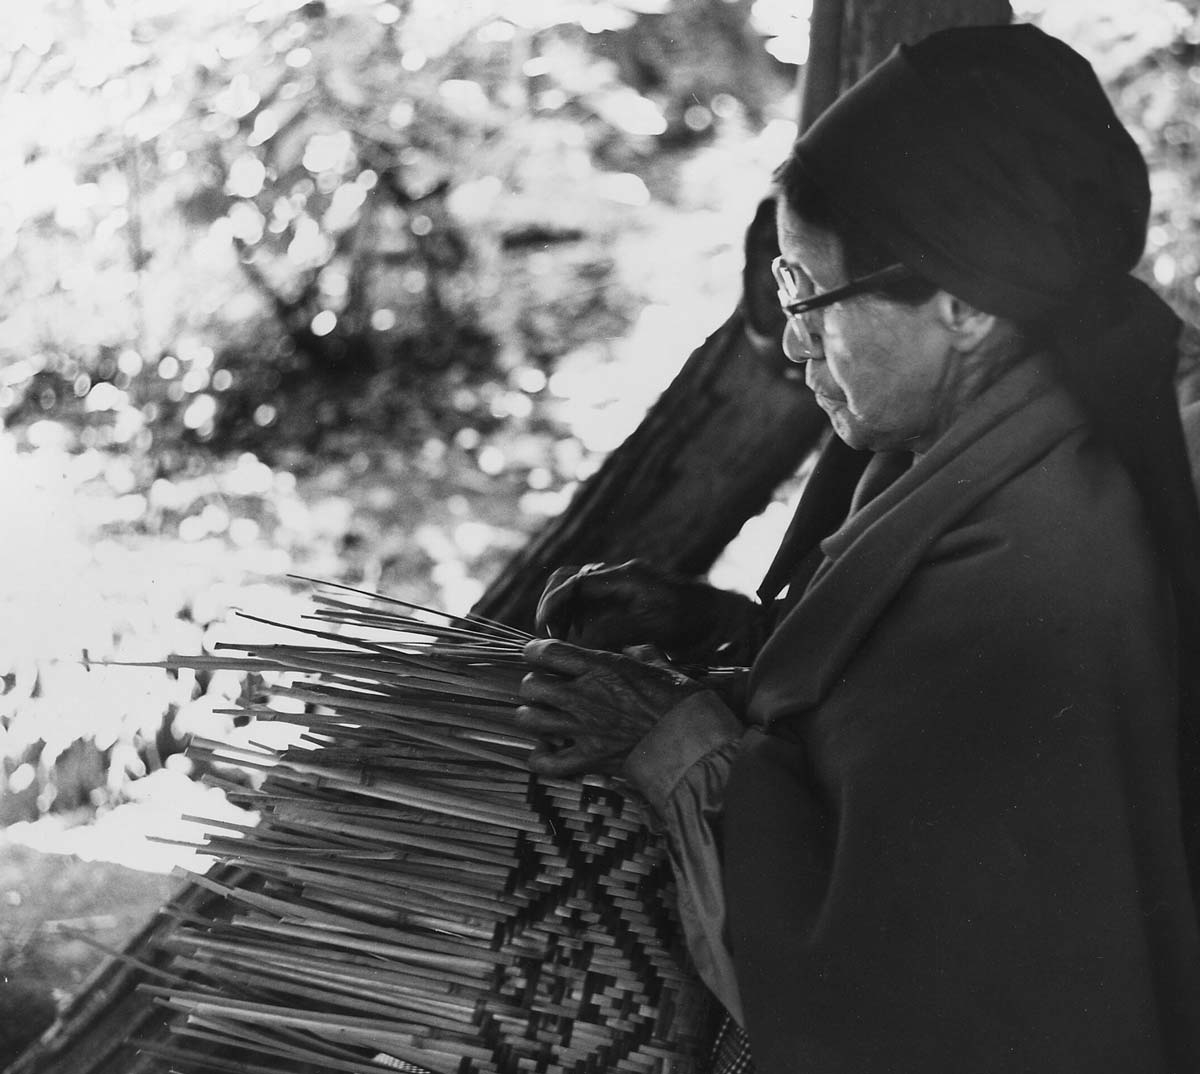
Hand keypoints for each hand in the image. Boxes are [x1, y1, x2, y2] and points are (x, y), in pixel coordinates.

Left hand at [517, 638, 703, 777]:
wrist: (693, 743)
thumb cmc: (682, 701)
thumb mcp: (665, 667)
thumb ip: (644, 654)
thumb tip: (634, 649)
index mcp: (601, 667)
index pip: (547, 651)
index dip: (535, 651)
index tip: (537, 654)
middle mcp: (584, 695)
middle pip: (531, 685)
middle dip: (534, 686)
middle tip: (544, 689)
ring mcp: (583, 729)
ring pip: (530, 720)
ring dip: (532, 717)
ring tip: (541, 717)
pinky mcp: (588, 759)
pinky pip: (546, 763)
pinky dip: (540, 758)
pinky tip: (546, 750)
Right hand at [535, 559, 751, 659]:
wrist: (727, 618)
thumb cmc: (697, 623)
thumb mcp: (654, 630)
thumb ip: (614, 633)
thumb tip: (575, 644)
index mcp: (627, 577)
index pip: (575, 581)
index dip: (553, 605)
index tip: (546, 631)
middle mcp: (621, 576)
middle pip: (567, 577)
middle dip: (551, 605)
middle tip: (548, 636)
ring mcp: (622, 586)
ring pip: (575, 589)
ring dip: (562, 613)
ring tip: (561, 641)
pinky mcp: (625, 599)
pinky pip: (590, 602)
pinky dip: (577, 619)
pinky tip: (579, 641)